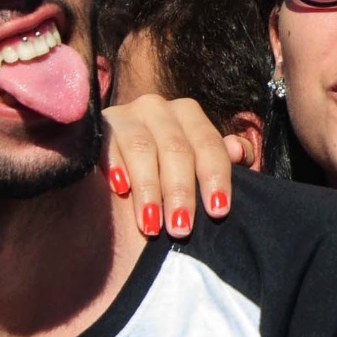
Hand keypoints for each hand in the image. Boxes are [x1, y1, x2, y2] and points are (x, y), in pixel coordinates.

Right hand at [101, 95, 246, 237]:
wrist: (120, 165)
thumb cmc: (168, 170)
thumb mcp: (199, 165)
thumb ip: (225, 159)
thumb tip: (238, 150)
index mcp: (188, 114)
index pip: (208, 144)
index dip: (215, 177)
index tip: (218, 211)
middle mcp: (158, 108)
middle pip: (176, 149)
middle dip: (181, 191)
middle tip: (181, 228)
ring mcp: (126, 114)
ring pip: (142, 149)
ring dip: (149, 189)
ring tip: (152, 225)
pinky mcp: (98, 127)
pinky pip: (107, 144)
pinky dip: (115, 165)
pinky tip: (120, 189)